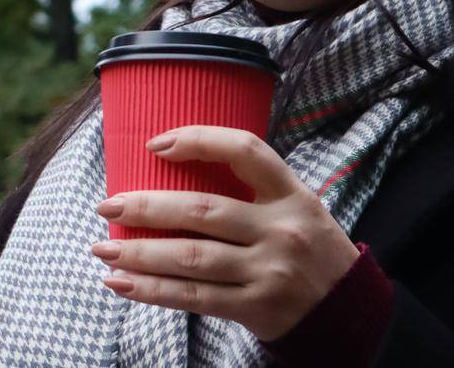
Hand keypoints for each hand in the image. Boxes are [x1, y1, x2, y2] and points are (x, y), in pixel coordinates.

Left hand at [89, 125, 360, 341]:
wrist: (350, 313)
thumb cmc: (309, 249)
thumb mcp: (296, 208)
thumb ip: (252, 190)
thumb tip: (174, 171)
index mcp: (292, 194)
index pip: (245, 151)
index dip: (197, 140)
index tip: (154, 144)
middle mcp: (281, 230)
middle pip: (202, 211)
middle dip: (147, 206)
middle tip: (107, 204)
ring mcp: (269, 271)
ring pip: (191, 258)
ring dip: (139, 253)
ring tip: (103, 247)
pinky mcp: (256, 308)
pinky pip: (193, 298)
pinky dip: (152, 290)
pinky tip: (121, 282)